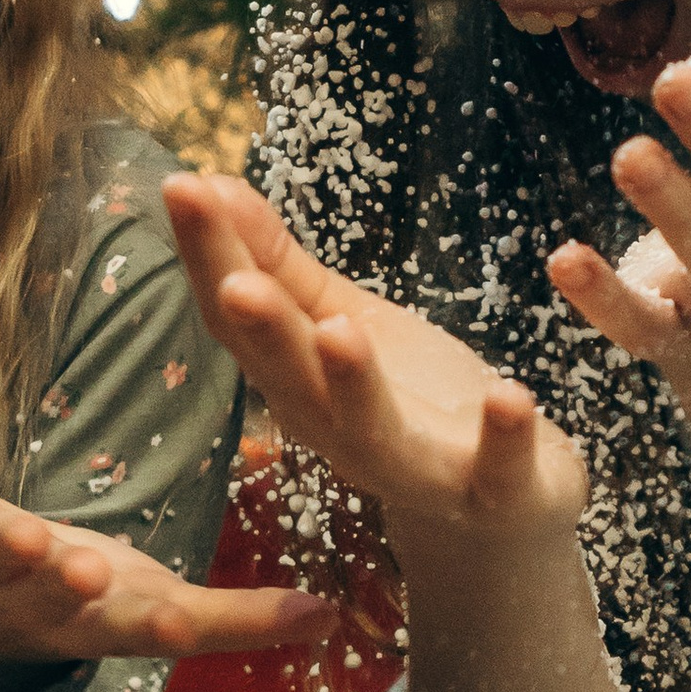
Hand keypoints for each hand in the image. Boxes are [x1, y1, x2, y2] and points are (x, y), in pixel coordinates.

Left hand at [0, 465, 332, 691]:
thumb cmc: (92, 604)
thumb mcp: (163, 608)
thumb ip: (242, 617)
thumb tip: (332, 617)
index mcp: (110, 622)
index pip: (142, 628)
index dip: (161, 624)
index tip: (178, 620)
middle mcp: (47, 604)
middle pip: (60, 597)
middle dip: (73, 584)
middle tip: (90, 573)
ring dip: (8, 549)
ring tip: (24, 533)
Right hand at [162, 174, 585, 558]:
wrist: (503, 508)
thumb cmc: (414, 401)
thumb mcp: (345, 322)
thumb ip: (282, 267)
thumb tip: (210, 183)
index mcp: (298, 384)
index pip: (241, 319)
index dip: (210, 257)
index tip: (181, 186)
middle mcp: (341, 432)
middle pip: (292, 380)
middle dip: (264, 329)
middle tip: (233, 281)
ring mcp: (417, 467)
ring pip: (374, 432)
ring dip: (355, 384)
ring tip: (341, 331)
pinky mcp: (493, 491)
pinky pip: (496, 469)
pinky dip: (502, 435)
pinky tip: (508, 393)